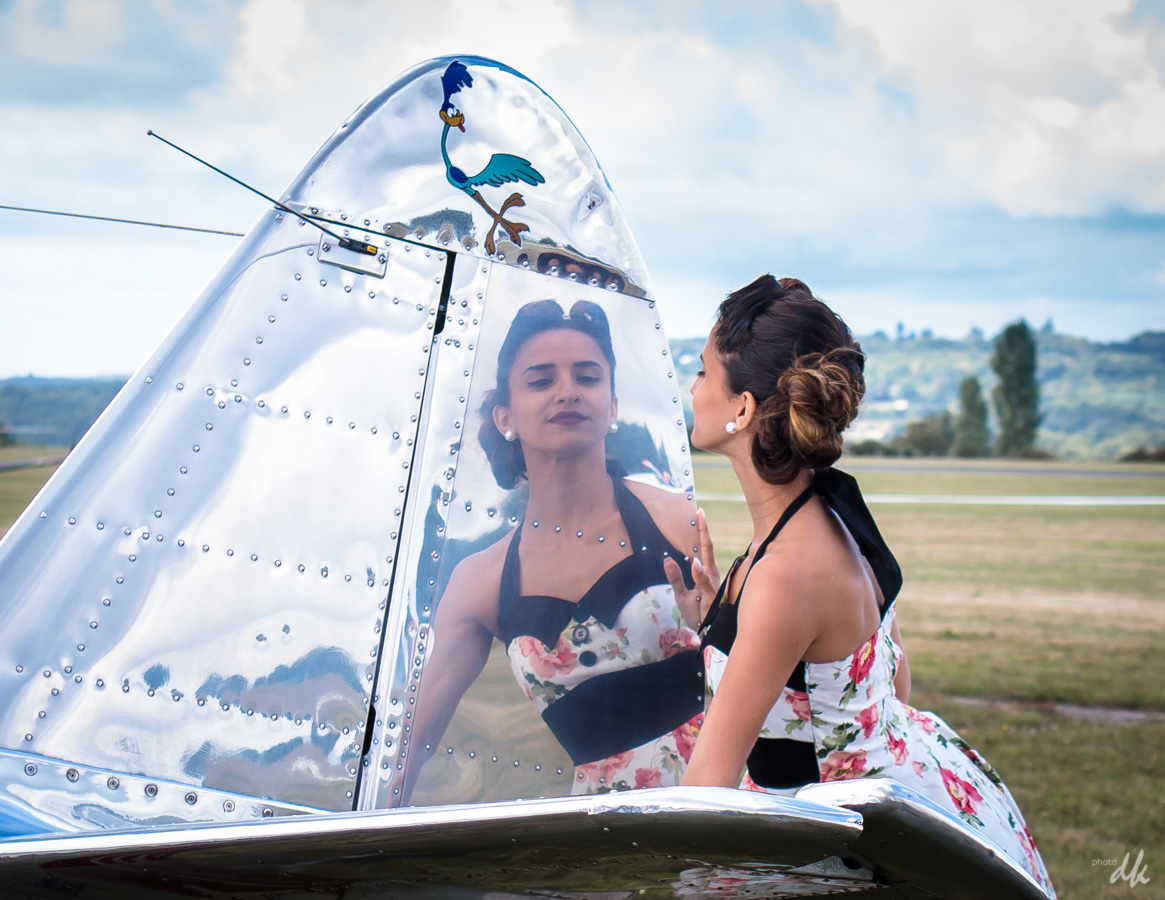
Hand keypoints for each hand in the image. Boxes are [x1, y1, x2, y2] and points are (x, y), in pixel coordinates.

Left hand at [664, 508, 720, 629]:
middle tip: (700, 512)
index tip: (699, 512)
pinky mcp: (711, 597)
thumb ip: (675, 578)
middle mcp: (711, 575)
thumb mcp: (680, 594)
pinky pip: (705, 583)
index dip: (701, 531)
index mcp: (705, 572)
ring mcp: (713, 585)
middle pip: (707, 548)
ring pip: (707, 562)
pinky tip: (695, 563)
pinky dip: (700, 574)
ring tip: (700, 523)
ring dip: (704, 543)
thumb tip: (667, 559)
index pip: (703, 548)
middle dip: (704, 530)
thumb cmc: (697, 613)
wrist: (706, 633)